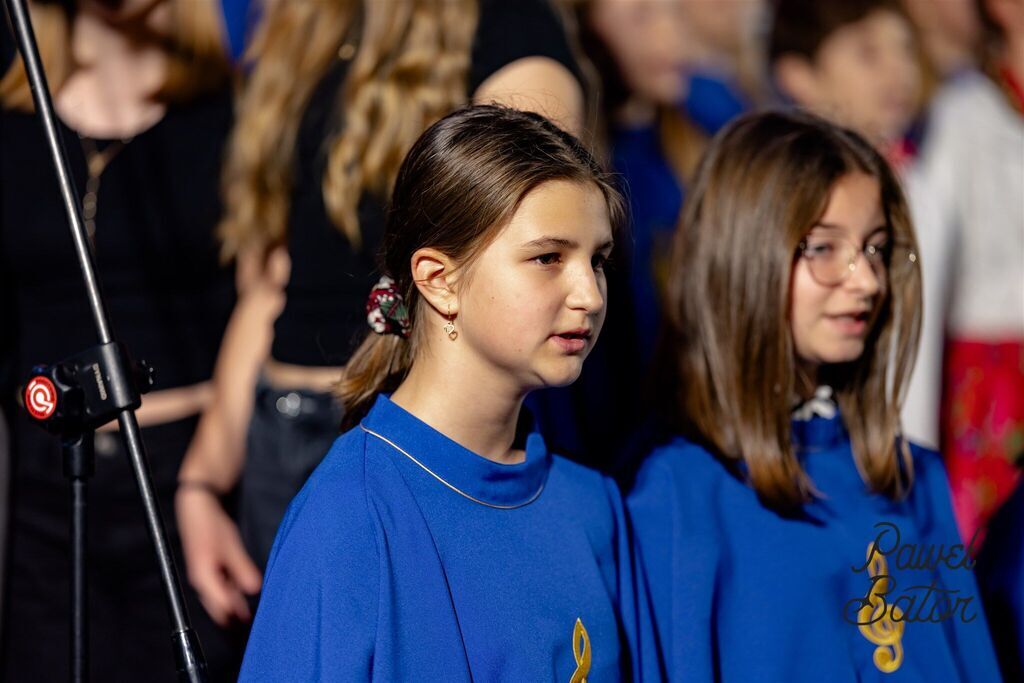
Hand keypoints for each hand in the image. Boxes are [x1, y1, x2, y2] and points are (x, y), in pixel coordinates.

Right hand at [176, 487, 261, 625]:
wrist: (197, 506)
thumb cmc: (212, 523)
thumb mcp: (231, 545)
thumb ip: (241, 568)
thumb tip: (254, 589)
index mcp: (203, 576)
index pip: (220, 606)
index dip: (235, 616)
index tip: (250, 623)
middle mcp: (200, 579)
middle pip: (217, 606)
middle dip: (233, 616)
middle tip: (251, 623)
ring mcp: (202, 575)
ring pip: (218, 597)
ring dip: (232, 605)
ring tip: (250, 616)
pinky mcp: (206, 569)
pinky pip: (218, 587)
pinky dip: (229, 593)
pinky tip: (242, 595)